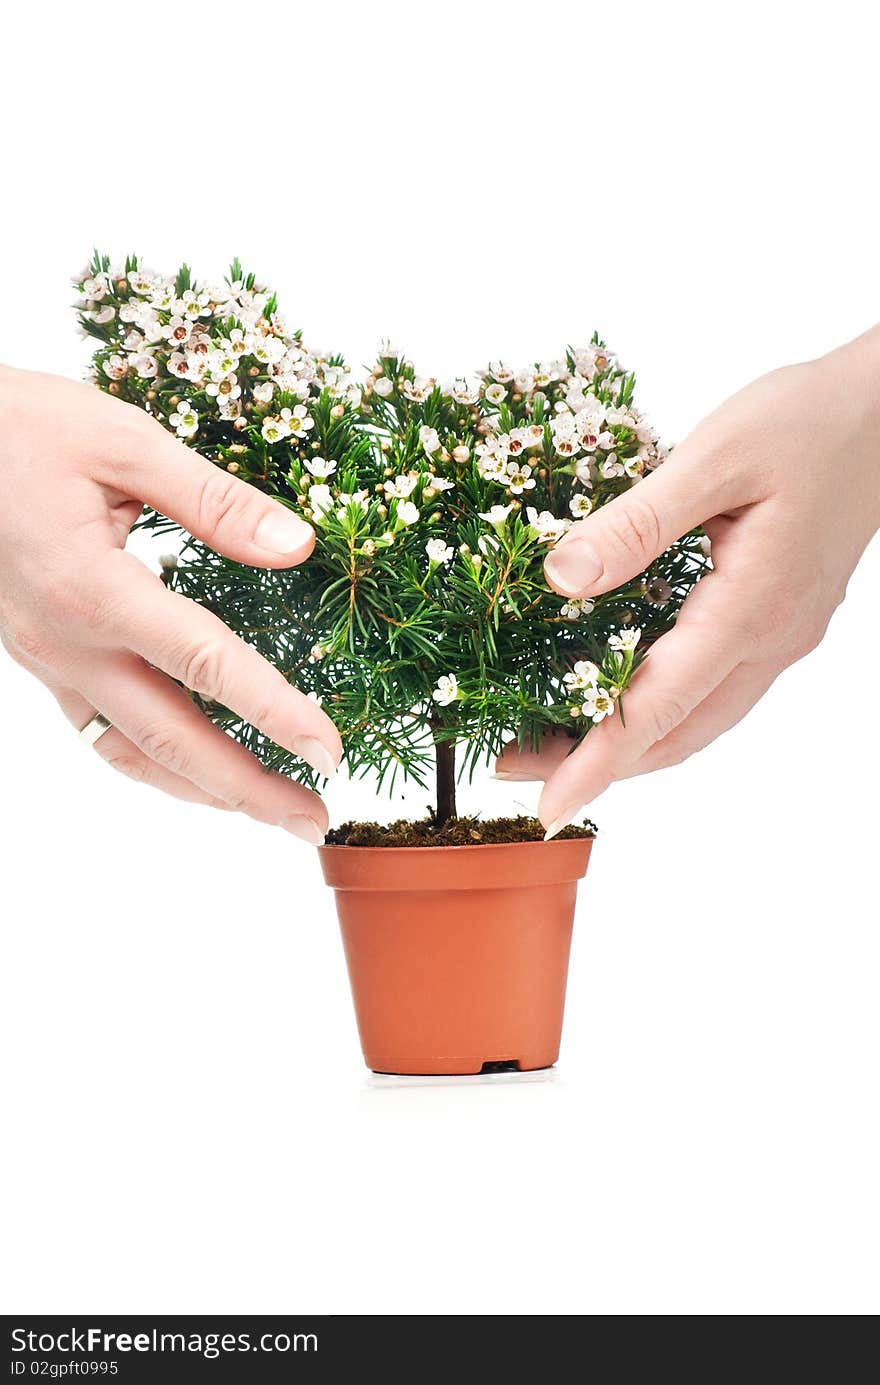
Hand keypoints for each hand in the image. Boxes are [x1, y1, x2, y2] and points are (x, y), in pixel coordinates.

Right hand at [0, 365, 341, 841]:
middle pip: (172, 739)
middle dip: (249, 789)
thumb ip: (215, 500)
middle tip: (314, 820)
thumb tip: (297, 546)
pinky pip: (100, 734)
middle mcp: (68, 644)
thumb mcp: (125, 442)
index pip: (204, 663)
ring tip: (268, 813)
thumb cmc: (23, 429)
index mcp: (94, 588)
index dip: (273, 712)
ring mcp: (49, 662)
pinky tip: (194, 776)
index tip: (327, 747)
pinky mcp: (41, 662)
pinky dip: (155, 767)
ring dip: (204, 792)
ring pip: (132, 753)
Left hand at [495, 327, 879, 835]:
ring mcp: (780, 635)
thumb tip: (561, 578)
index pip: (659, 706)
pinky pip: (715, 687)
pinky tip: (620, 690)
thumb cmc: (808, 420)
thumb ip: (637, 522)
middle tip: (516, 766)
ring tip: (554, 738)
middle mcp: (770, 638)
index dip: (597, 759)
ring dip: (629, 741)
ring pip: (699, 718)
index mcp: (751, 607)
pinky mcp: (780, 619)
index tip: (548, 806)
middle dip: (597, 761)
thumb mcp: (716, 455)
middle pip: (676, 732)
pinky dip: (662, 708)